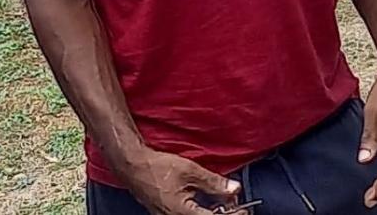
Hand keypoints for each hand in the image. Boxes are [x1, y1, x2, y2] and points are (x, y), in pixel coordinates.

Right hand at [120, 149, 241, 214]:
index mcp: (184, 214)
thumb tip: (234, 189)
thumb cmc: (157, 167)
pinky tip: (206, 202)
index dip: (233, 214)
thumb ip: (213, 182)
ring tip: (222, 202)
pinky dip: (200, 211)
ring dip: (212, 212)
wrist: (133, 166)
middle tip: (234, 205)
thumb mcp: (190, 171)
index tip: (244, 208)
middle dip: (223, 214)